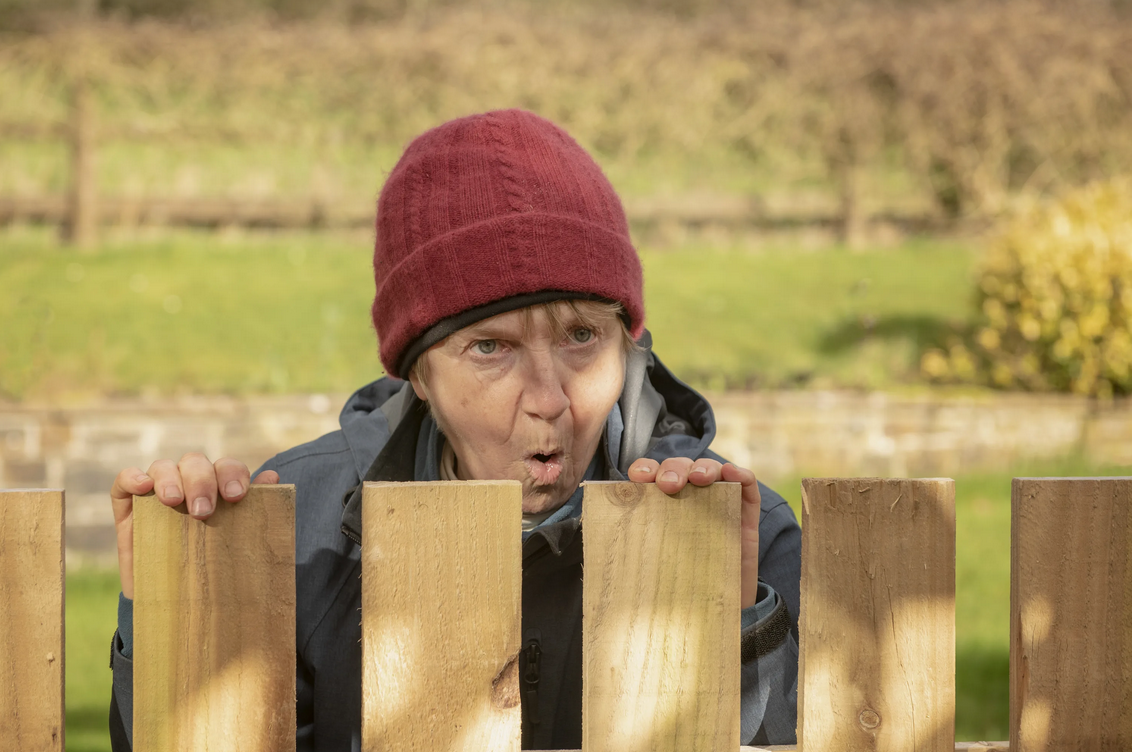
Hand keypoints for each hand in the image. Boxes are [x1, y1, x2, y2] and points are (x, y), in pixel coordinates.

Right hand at [109, 453, 278, 598]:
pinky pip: (126, 479)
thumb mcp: (234, 546)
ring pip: (164, 466)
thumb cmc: (211, 570)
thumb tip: (274, 478)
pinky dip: (133, 477)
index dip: (233, 475)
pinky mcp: (128, 504)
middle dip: (202, 481)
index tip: (236, 497)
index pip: (228, 467)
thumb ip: (254, 513)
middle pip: (196, 463)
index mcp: (219, 488)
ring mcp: (157, 491)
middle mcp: (189, 483)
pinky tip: (144, 487)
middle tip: (203, 511)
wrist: (174, 603)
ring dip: (170, 479)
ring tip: (173, 501)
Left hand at [627, 457, 760, 609]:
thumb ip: (639, 551)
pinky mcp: (745, 512)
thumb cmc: (678, 582)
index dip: (645, 469)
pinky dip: (740, 474)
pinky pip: (746, 485)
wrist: (712, 608)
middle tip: (668, 485)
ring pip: (711, 470)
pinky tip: (731, 473)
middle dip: (673, 469)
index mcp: (661, 502)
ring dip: (704, 468)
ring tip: (698, 479)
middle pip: (681, 468)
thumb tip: (611, 551)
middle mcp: (689, 496)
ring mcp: (719, 501)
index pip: (652, 474)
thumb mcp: (654, 563)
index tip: (638, 478)